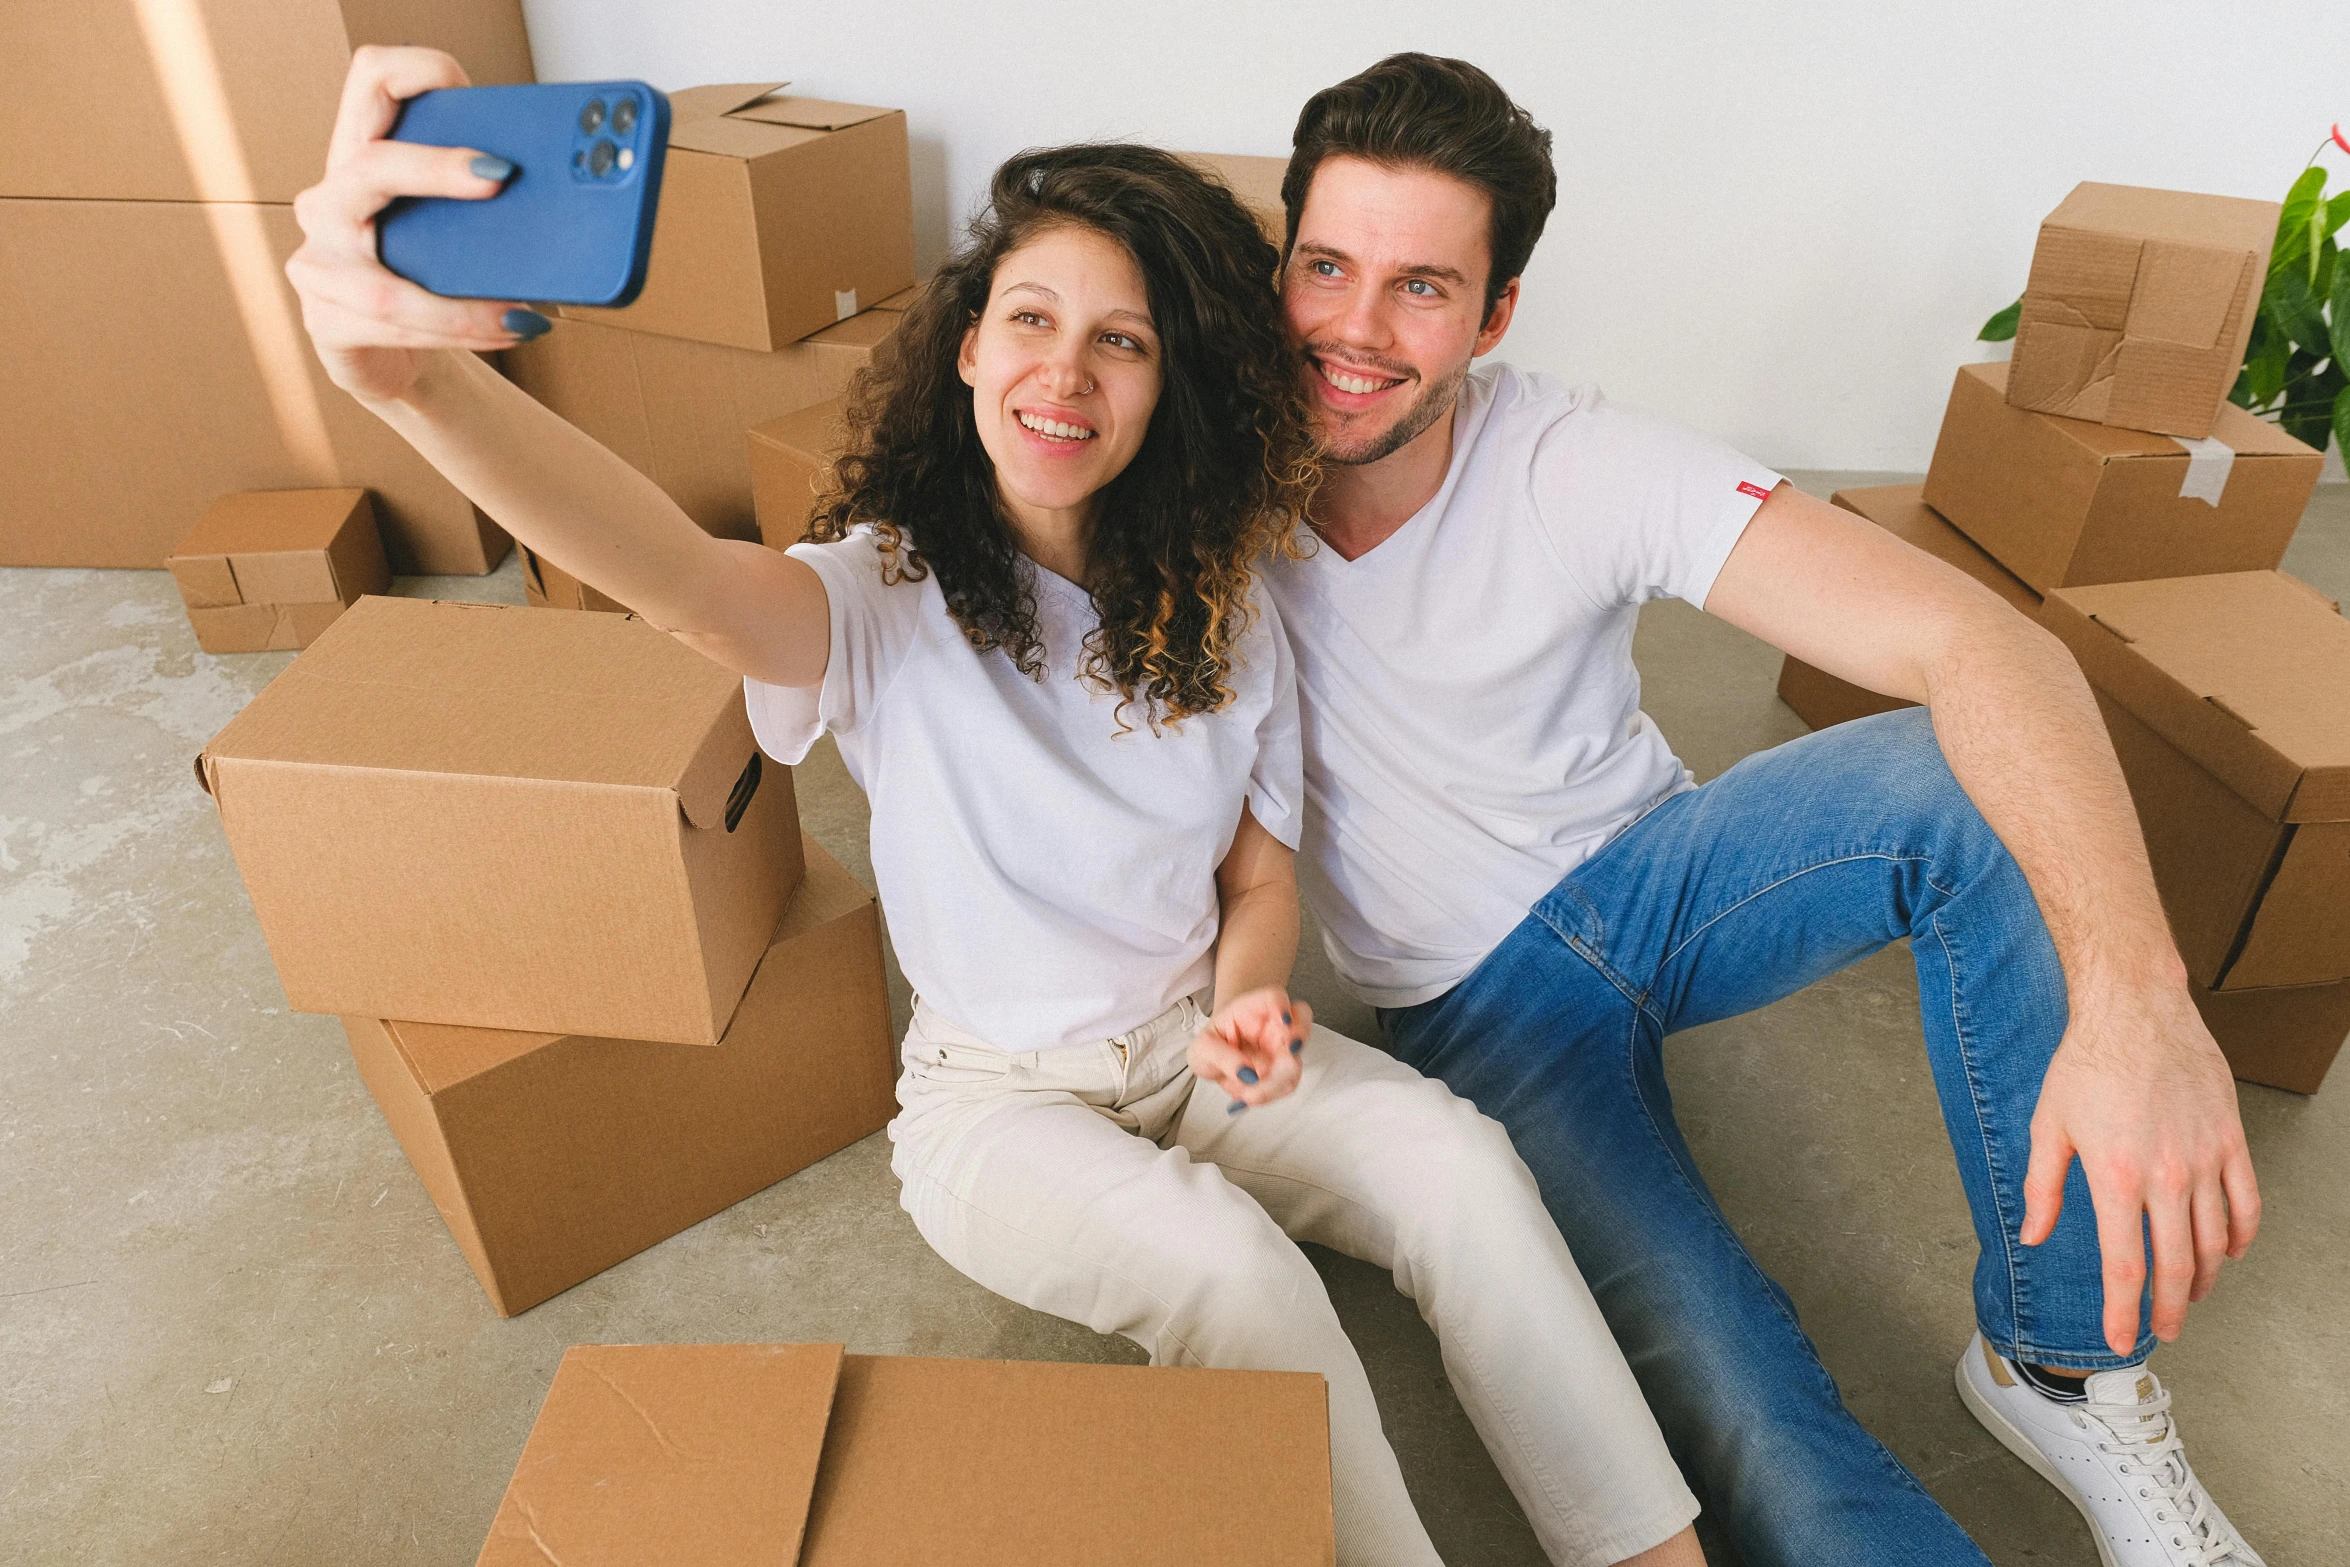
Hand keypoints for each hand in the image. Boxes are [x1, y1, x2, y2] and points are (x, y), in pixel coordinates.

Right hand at [285, 46, 535, 403]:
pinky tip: (505, 331)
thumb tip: (568, 190)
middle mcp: (329, 201)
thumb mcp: (447, 224)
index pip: (370, 80)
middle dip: (436, 169)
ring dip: (462, 305)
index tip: (464, 84)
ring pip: (386, 286)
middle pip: (372, 166)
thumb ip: (477, 193)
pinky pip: (395, 331)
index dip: (412, 71)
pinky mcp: (326, 323)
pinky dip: (457, 333)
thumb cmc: (423, 272)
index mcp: (361, 156)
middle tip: (500, 177)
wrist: (382, 347)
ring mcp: (319, 264)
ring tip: (524, 312)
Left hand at [1188, 988, 1310, 1109]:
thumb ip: (1220, 1056)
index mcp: (1252, 1009)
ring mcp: (1282, 1050)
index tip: (1283, 1020)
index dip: (1282, 1005)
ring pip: (1297, 1060)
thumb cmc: (1212, 1043)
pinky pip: (1286, 1084)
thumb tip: (1245, 1073)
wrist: (1215, 1059)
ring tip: (1249, 1096)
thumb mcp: (1202, 1048)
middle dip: (1299, 1038)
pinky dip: (1269, 1096)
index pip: (1274, 997)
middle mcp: (1273, 1026)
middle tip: (1288, 1056)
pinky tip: (1247, 1099)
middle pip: (1300, 1022)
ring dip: (1277, 1082)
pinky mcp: (1284, 1073)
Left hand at [2021, 979, 2259, 1356]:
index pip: (2125, 1266)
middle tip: (2165, 1332)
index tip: (2121, 1338)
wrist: (2134, 1011)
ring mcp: (2204, 1160)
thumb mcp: (2048, 1127)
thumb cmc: (2085, 1064)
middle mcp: (2166, 1177)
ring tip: (2191, 1295)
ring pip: (2217, 1241)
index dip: (2124, 1311)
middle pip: (2176, 1265)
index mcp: (2115, 1178)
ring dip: (2205, 1277)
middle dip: (2170, 1308)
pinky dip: (2242, 1236)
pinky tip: (2230, 1252)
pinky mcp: (2230, 1140)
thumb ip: (2043, 1189)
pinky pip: (2247, 1202)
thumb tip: (2034, 1236)